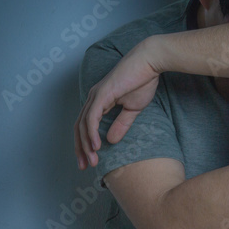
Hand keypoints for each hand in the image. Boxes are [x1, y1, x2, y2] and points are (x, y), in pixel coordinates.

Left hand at [75, 37, 161, 168]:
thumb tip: (111, 141)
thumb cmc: (142, 81)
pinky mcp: (102, 94)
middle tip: (85, 166)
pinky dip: (92, 133)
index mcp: (98, 102)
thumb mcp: (132, 109)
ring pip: (84, 125)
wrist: (149, 62)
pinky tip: (96, 146)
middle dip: (80, 149)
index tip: (87, 161)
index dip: (83, 145)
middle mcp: (93, 98)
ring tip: (93, 160)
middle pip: (79, 128)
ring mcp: (95, 95)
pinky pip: (92, 117)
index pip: (85, 127)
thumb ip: (121, 125)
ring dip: (86, 145)